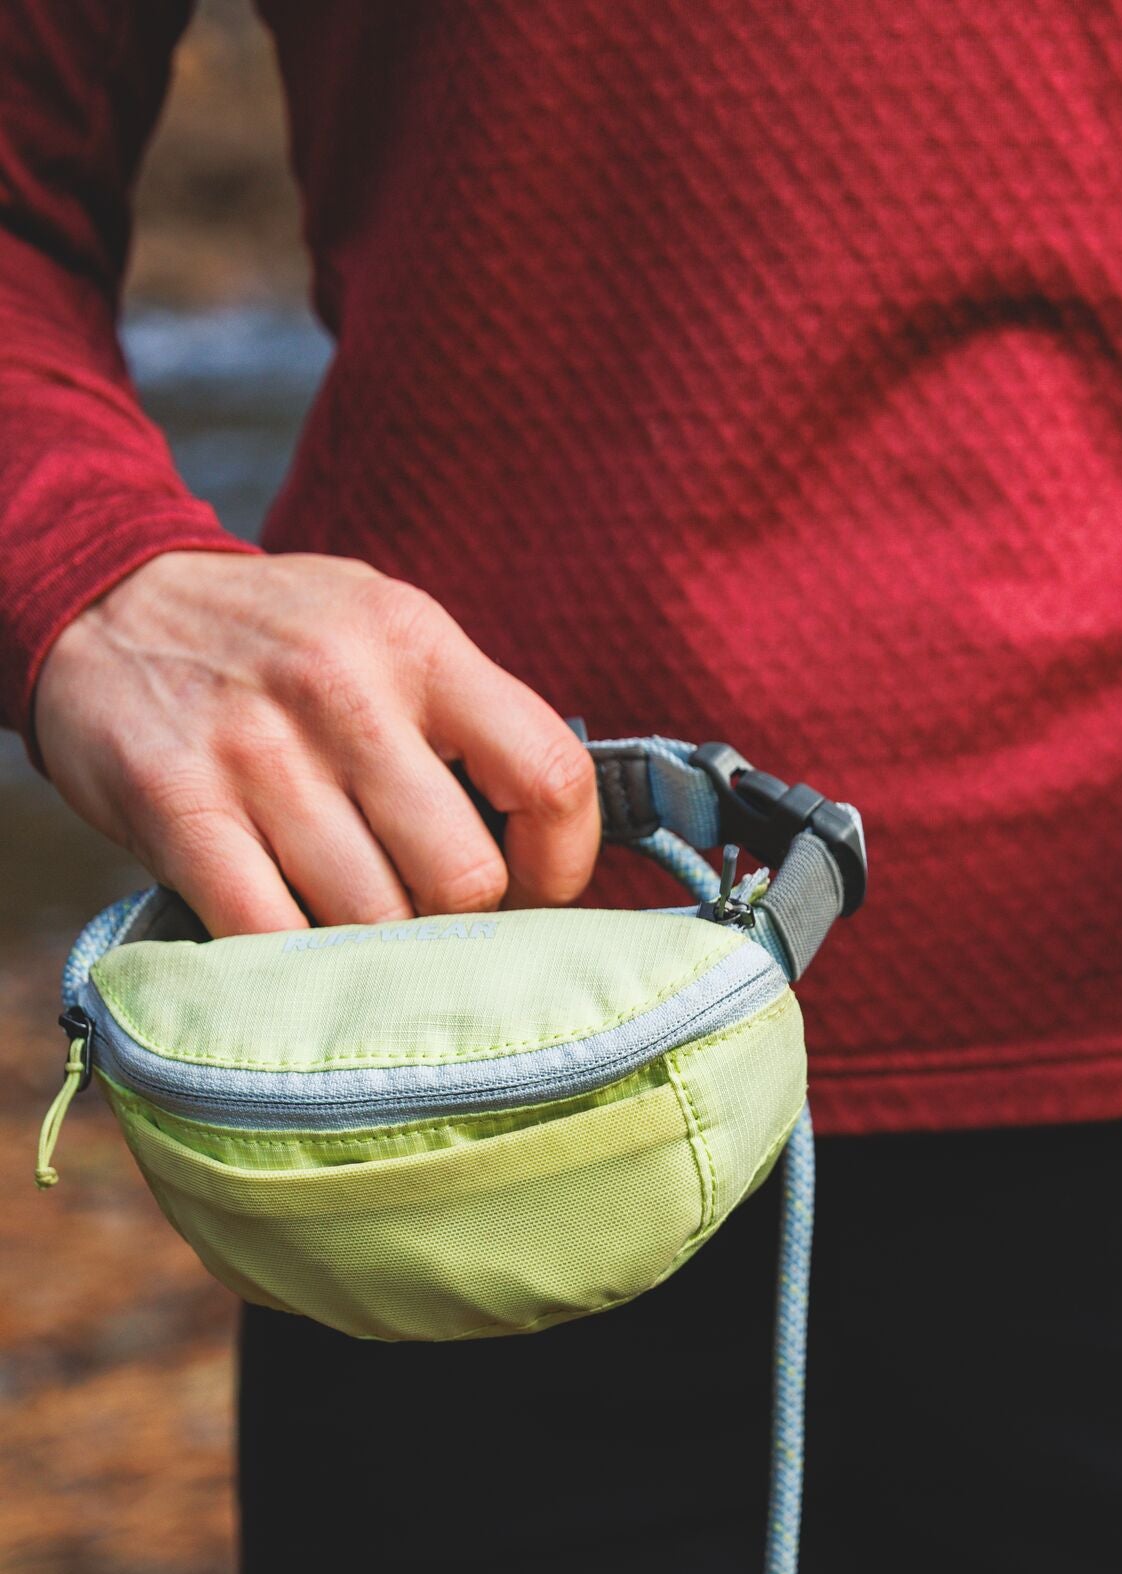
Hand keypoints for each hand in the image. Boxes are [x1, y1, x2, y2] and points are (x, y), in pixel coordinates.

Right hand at [34, 550, 599, 935]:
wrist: (99, 600)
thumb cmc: (275, 647)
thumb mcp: (384, 635)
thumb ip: (467, 727)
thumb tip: (546, 866)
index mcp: (416, 640)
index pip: (551, 777)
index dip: (560, 863)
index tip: (531, 887)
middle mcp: (342, 688)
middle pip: (462, 878)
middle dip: (454, 921)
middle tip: (423, 912)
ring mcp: (257, 751)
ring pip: (373, 923)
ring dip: (371, 948)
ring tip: (348, 916)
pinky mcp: (178, 809)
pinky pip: (273, 938)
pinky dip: (292, 964)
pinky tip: (289, 937)